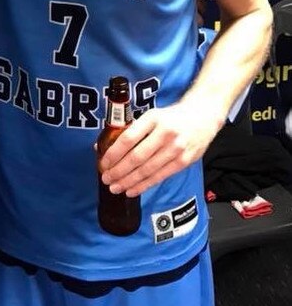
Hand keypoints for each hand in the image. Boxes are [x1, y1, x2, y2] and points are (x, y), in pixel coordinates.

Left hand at [98, 100, 224, 196]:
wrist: (203, 116)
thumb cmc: (171, 117)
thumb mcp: (152, 116)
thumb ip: (132, 130)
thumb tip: (103, 145)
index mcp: (153, 118)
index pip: (128, 138)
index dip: (114, 153)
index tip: (103, 163)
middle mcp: (164, 133)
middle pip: (137, 157)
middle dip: (119, 171)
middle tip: (106, 179)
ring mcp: (176, 148)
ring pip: (147, 170)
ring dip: (129, 181)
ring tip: (115, 187)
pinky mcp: (184, 161)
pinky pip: (160, 176)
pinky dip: (144, 185)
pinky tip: (132, 190)